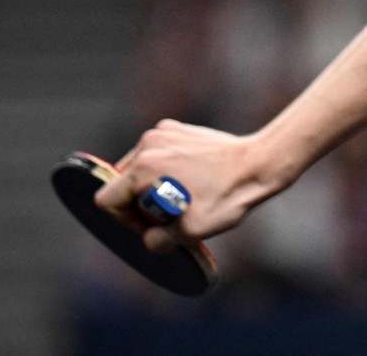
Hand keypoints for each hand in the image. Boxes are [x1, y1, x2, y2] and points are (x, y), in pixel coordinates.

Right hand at [96, 120, 272, 253]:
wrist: (260, 164)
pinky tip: (191, 176)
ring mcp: (162, 131)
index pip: (107, 200)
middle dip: (138, 202)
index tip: (151, 224)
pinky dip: (164, 167)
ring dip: (151, 184)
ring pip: (137, 167)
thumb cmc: (228, 197)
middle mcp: (148, 144)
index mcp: (144, 168)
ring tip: (182, 194)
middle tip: (169, 212)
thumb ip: (157, 240)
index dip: (123, 220)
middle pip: (121, 183)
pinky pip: (155, 153)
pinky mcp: (176, 128)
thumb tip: (147, 237)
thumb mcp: (191, 231)